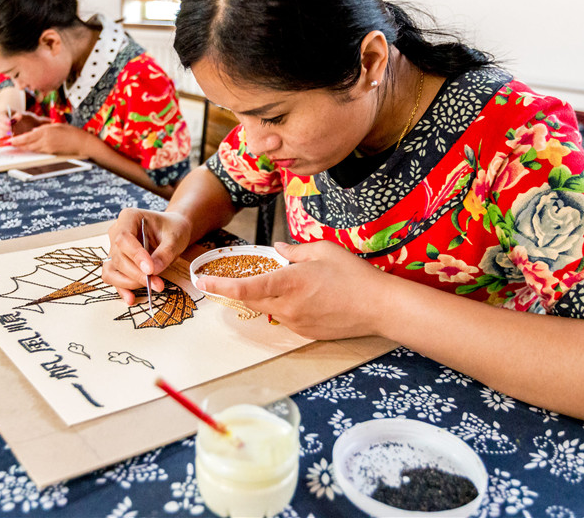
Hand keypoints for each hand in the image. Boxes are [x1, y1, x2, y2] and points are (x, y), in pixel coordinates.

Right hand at [0, 110, 42, 137]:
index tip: (12, 121)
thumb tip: (52, 120)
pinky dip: (1, 138)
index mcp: (11, 113)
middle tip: (10, 129)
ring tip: (9, 135)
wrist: (28, 131)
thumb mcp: (37, 121)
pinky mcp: (2, 135)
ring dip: (2, 132)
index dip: (6, 117)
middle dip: (4, 125)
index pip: (4, 113)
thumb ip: (43, 121)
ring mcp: (2, 127)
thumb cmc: (32, 124)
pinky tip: (6, 140)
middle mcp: (5, 120)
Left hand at [8, 121, 97, 154]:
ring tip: (15, 146)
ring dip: (23, 148)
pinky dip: (32, 149)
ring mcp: (48, 148)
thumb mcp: (57, 126)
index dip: (16, 140)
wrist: (82, 143)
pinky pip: (39, 151)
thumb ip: (44, 129)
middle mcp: (45, 141)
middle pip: (27, 144)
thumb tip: (34, 131)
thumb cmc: (72, 133)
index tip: (8, 140)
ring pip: (32, 149)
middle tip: (7, 144)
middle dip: (17, 145)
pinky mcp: (51, 153)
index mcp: (46, 132)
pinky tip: (28, 148)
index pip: (27, 137)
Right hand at [101, 208, 192, 303]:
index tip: (150, 270)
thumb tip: (153, 271)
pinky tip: (132, 299)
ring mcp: (114, 248)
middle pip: (117, 257)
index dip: (135, 256)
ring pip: (111, 270)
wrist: (172, 231)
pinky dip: (122, 289)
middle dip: (136, 274)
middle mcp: (116, 232)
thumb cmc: (173, 229)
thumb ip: (164, 253)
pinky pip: (113, 278)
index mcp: (128, 217)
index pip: (123, 238)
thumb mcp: (175, 238)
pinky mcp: (117, 263)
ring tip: (150, 287)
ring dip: (128, 283)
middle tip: (157, 284)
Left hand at [196, 240, 386, 339]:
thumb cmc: (354, 276)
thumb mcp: (323, 251)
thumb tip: (279, 251)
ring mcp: (296, 323)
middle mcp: (287, 307)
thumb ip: (295, 251)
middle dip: (240, 289)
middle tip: (235, 277)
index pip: (245, 287)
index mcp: (289, 283)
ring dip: (268, 295)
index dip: (220, 285)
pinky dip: (284, 306)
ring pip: (269, 308)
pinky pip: (284, 318)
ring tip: (291, 283)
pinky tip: (306, 297)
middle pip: (251, 299)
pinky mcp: (305, 333)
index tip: (204, 281)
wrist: (380, 308)